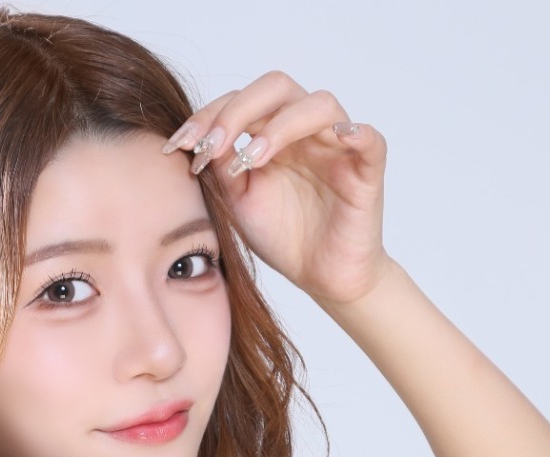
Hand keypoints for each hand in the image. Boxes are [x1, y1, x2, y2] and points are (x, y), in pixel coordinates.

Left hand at [163, 72, 391, 305]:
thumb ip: (221, 167)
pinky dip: (357, 133)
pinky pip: (370, 140)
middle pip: (277, 87)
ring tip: (251, 160)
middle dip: (238, 111)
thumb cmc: (283, 236)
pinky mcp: (366, 170)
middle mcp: (304, 131)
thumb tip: (197, 139)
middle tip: (212, 146)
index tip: (179, 146)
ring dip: (281, 126)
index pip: (241, 102)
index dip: (208, 116)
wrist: (320, 277)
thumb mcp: (238, 201)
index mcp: (271, 134)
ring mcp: (337, 146)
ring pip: (319, 105)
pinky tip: (339, 138)